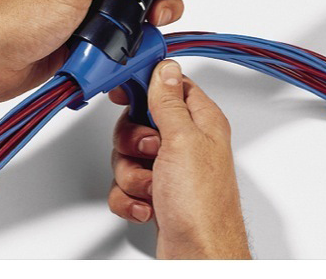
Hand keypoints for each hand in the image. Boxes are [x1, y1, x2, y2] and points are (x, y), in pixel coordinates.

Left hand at [0, 0, 196, 101]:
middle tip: (157, 18)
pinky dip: (118, 55)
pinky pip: (112, 47)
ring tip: (127, 44)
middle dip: (156, 5)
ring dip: (135, 35)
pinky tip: (114, 59)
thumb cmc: (18, 17)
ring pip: (128, 22)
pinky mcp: (80, 44)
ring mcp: (84, 17)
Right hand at [107, 60, 250, 258]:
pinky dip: (130, 197)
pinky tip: (148, 206)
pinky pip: (125, 184)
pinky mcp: (155, 192)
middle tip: (149, 151)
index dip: (144, 85)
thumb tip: (165, 68)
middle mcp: (185, 143)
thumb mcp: (183, 141)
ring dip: (132, 175)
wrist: (198, 256)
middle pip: (139, 121)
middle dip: (133, 142)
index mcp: (200, 121)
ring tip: (153, 186)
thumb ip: (170, 101)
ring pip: (127, 155)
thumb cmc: (202, 204)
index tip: (123, 92)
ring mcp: (169, 169)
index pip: (169, 86)